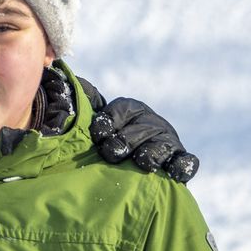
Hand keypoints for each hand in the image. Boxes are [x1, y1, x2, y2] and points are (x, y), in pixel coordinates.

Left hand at [79, 80, 198, 182]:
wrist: (126, 168)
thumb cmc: (105, 142)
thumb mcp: (93, 123)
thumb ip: (82, 102)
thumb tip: (64, 76)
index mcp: (130, 110)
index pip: (122, 109)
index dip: (109, 121)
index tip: (98, 136)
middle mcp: (151, 122)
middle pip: (141, 129)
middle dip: (125, 141)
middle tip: (111, 154)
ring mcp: (167, 141)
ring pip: (163, 145)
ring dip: (152, 154)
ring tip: (143, 163)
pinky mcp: (179, 160)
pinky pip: (186, 161)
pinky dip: (183, 166)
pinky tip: (174, 173)